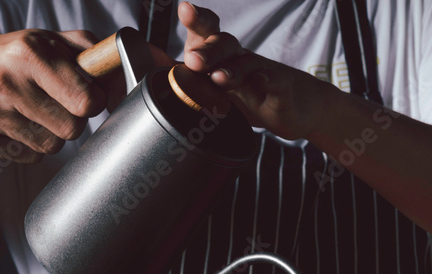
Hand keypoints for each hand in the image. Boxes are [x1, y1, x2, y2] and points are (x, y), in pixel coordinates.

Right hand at [0, 30, 106, 162]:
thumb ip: (97, 59)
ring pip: (53, 146)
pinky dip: (31, 145)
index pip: (87, 103)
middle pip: (72, 129)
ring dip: (52, 133)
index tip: (84, 94)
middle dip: (72, 119)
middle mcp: (5, 80)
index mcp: (28, 53)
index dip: (93, 102)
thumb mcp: (57, 43)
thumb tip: (125, 94)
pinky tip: (17, 123)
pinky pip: (32, 158)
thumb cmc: (20, 58)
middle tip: (55, 101)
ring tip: (34, 110)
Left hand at [178, 2, 335, 139]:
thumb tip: (140, 58)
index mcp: (217, 53)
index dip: (197, 18)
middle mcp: (237, 56)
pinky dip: (267, 80)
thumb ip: (178, 73)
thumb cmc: (244, 94)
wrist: (290, 106)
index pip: (206, 30)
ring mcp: (260, 70)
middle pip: (223, 43)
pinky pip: (274, 80)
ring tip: (219, 79)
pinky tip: (261, 82)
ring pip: (245, 63)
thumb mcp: (210, 86)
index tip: (186, 10)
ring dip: (232, 70)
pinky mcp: (280, 87)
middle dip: (208, 49)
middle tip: (194, 60)